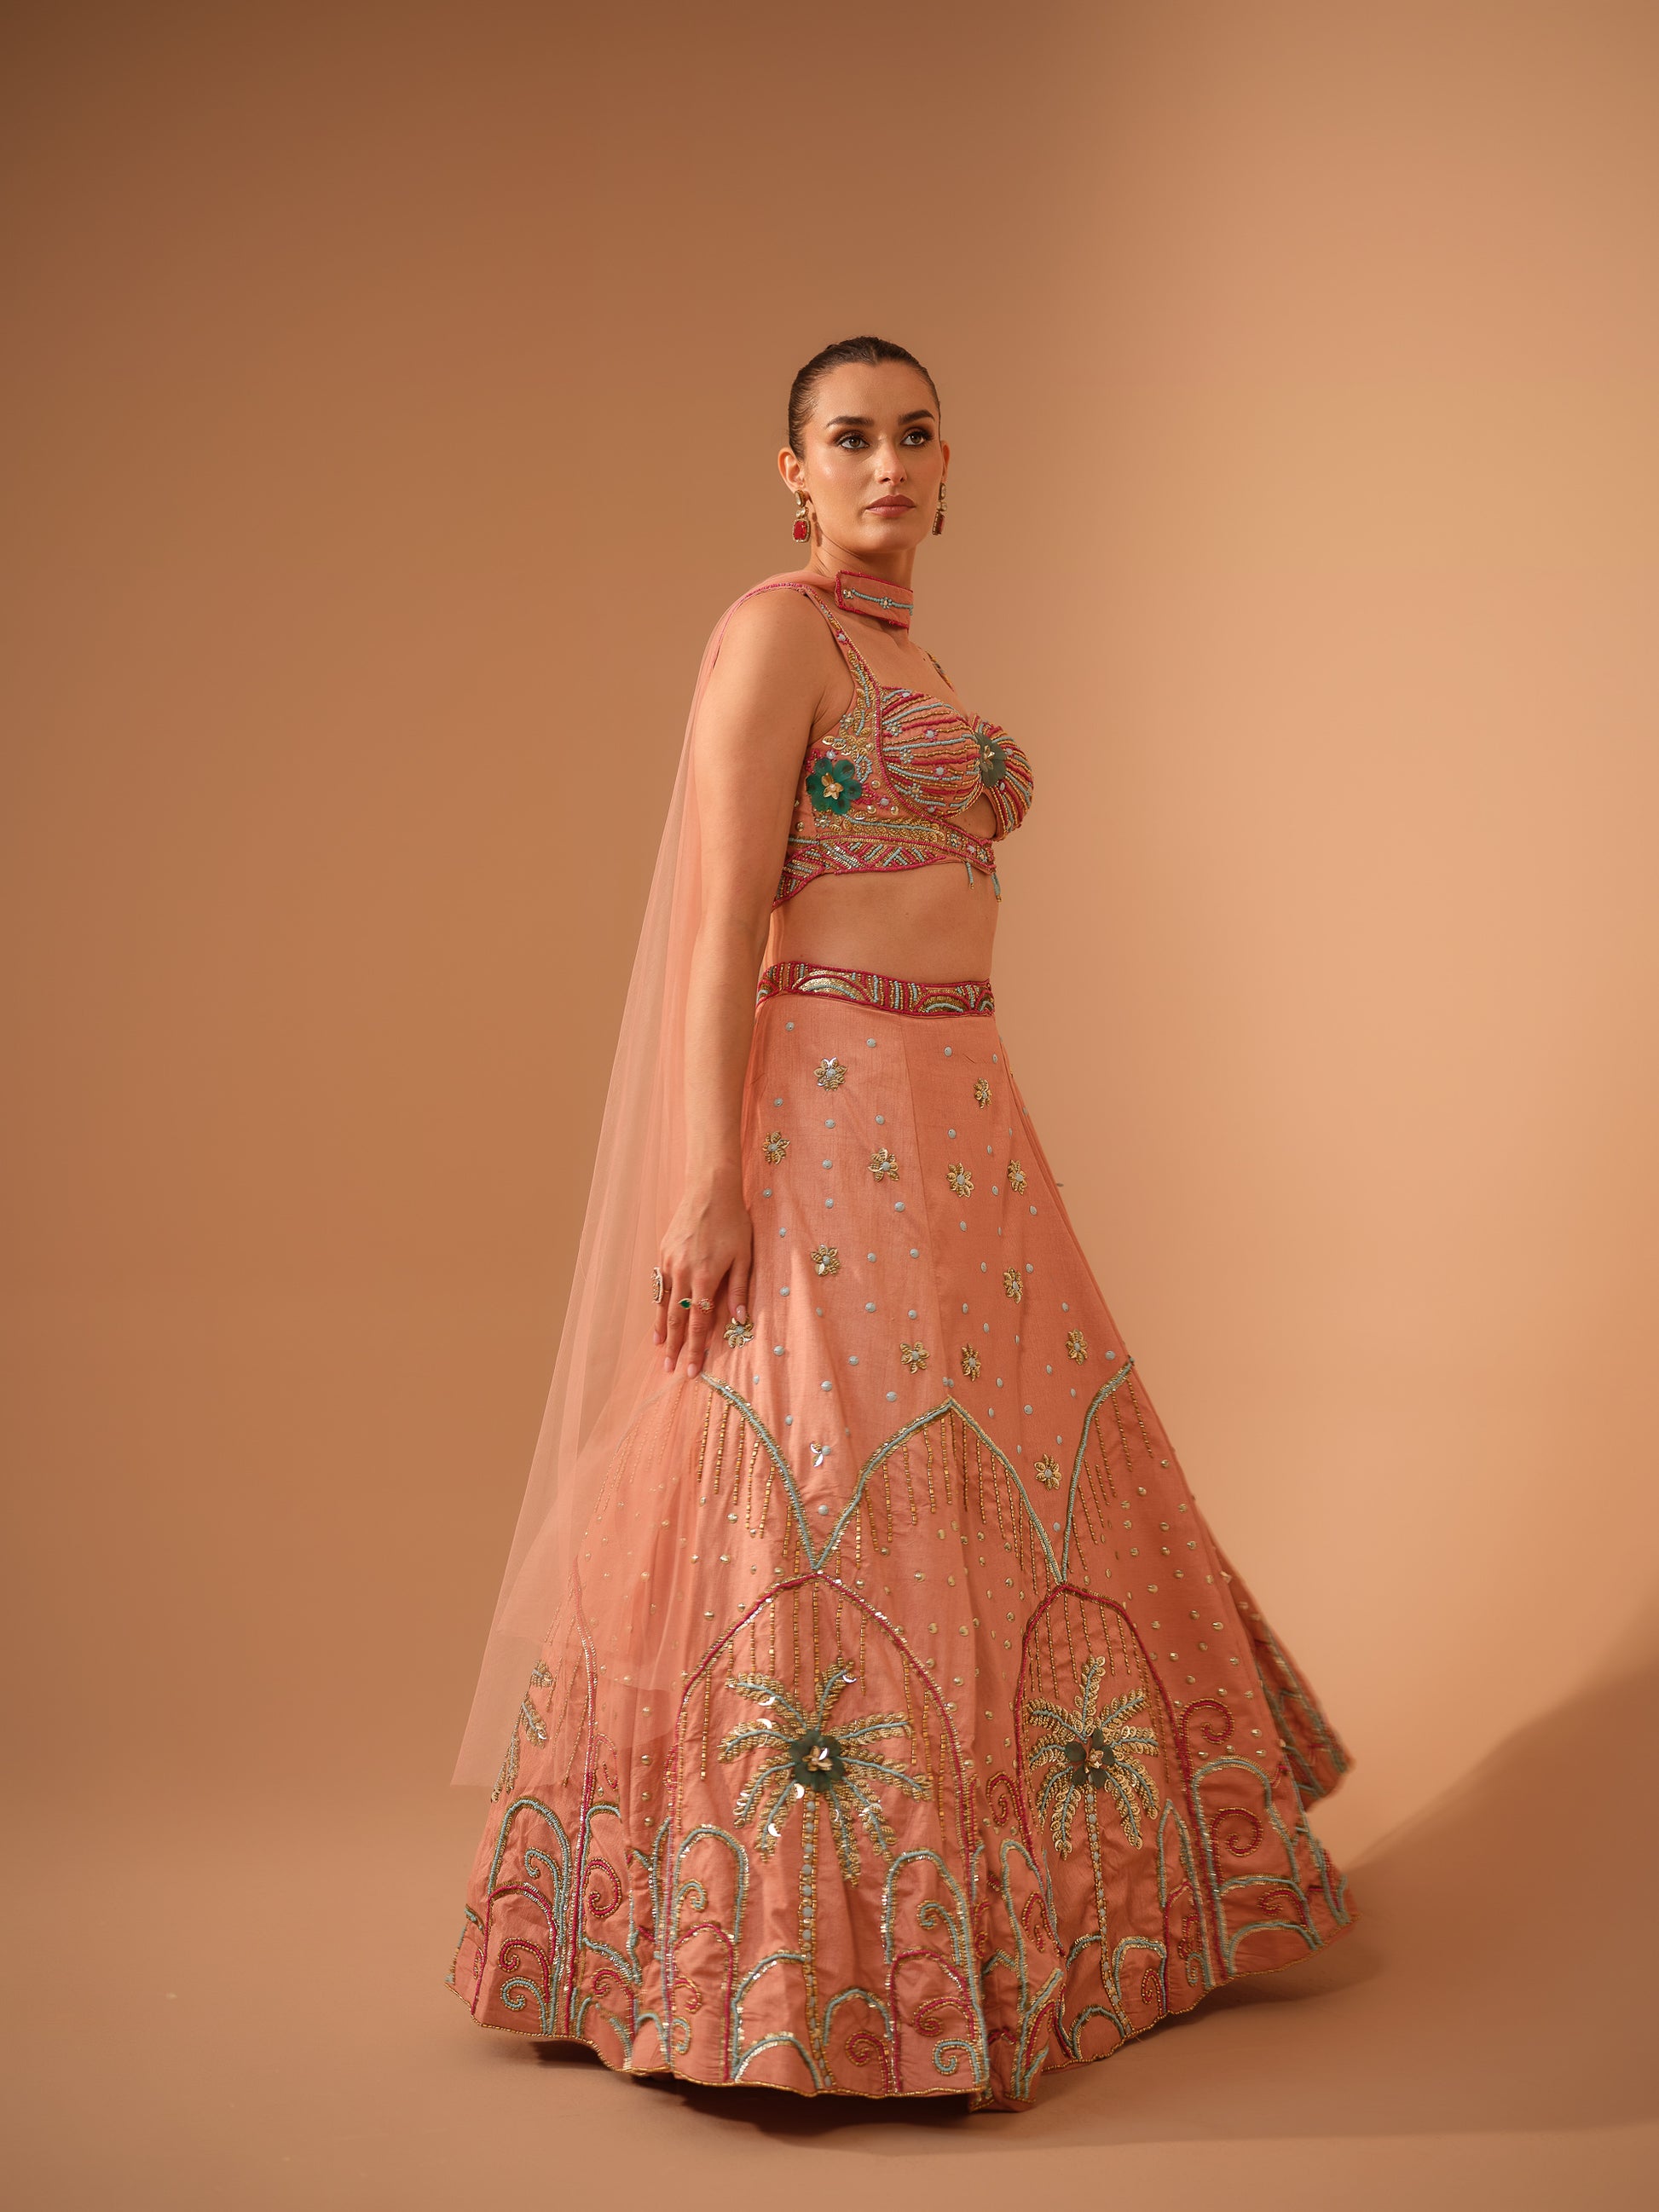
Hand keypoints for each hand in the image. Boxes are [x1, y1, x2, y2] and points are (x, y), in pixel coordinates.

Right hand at [653, 1170, 752, 1379]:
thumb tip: (739, 1321)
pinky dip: (658, 1305)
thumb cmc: (733, 1221)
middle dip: (674, 1347)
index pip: (698, 1322)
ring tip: (659, 1350)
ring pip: (664, 1303)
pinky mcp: (663, 1252)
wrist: (710, 1188)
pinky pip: (659, 1285)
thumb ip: (739, 1289)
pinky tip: (658, 1319)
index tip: (691, 1370)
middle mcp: (683, 1272)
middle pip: (677, 1318)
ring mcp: (670, 1262)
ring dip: (662, 1330)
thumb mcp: (745, 1255)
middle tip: (669, 1370)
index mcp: (706, 1276)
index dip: (695, 1348)